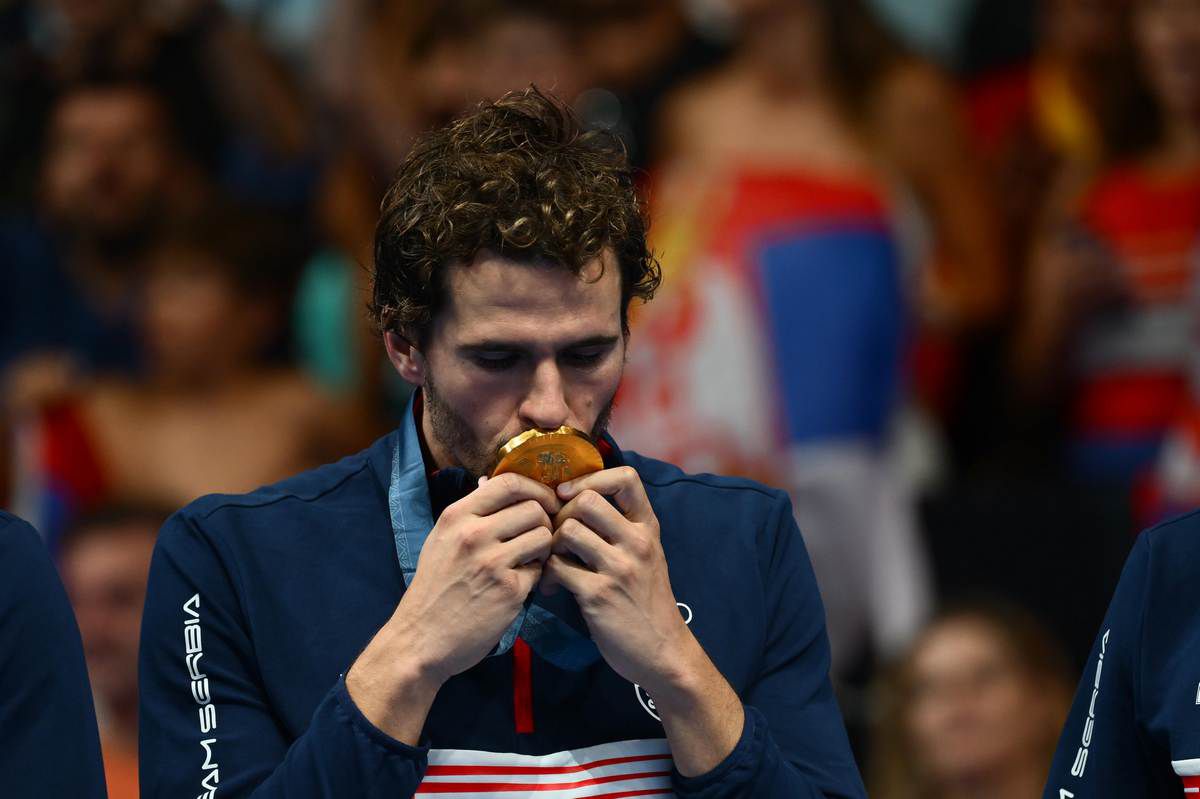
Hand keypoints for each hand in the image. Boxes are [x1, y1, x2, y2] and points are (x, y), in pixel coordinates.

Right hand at [393, 472, 559, 682]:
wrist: (420, 640)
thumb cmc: (433, 589)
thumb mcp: (442, 540)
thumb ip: (470, 513)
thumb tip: (491, 482)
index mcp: (456, 516)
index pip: (509, 482)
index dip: (536, 488)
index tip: (544, 501)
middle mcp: (474, 534)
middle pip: (534, 509)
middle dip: (543, 521)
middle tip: (536, 538)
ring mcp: (493, 562)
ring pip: (543, 536)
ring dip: (542, 548)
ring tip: (527, 561)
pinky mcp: (509, 590)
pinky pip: (540, 569)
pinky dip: (535, 576)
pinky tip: (518, 585)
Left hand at [541, 466, 689, 693]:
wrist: (664, 652)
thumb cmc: (647, 602)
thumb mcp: (647, 556)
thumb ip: (620, 529)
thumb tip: (576, 500)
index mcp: (648, 528)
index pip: (625, 478)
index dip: (591, 478)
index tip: (571, 494)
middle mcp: (637, 542)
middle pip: (585, 501)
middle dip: (561, 515)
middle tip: (555, 536)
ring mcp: (619, 568)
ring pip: (567, 531)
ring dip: (551, 545)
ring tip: (553, 562)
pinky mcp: (598, 595)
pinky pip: (557, 567)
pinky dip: (547, 575)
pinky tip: (553, 587)